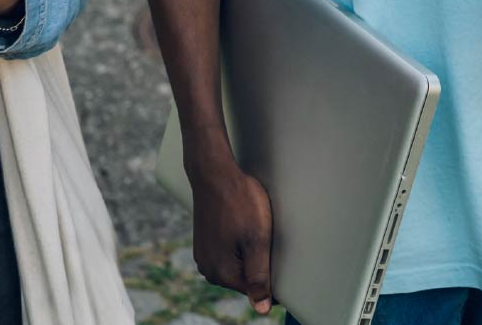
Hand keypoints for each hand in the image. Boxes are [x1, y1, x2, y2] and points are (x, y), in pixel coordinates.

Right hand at [188, 148, 275, 312]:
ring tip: (252, 228)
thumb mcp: (257, 241)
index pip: (257, 291)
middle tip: (265, 235)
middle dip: (260, 263)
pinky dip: (239, 244)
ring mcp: (204, 256)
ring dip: (250, 252)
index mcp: (222, 274)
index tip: (277, 253)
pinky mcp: (204, 243)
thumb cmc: (239, 202)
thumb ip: (259, 277)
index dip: (274, 276)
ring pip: (238, 265)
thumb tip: (261, 309)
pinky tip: (243, 226)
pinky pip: (229, 253)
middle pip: (247, 279)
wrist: (214, 172)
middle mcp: (209, 270)